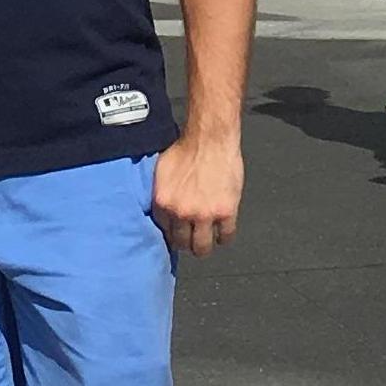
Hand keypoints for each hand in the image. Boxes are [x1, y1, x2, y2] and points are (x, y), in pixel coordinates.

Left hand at [152, 130, 243, 255]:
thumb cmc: (187, 148)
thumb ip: (161, 194)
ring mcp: (204, 214)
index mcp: (163, 202)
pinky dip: (225, 236)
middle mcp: (181, 212)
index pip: (163, 232)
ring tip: (206, 240)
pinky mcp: (226, 212)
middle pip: (182, 244)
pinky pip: (226, 237)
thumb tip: (160, 210)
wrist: (210, 138)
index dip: (172, 233)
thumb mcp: (161, 172)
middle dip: (187, 242)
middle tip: (192, 239)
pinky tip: (223, 231)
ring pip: (203, 247)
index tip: (177, 235)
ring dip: (204, 245)